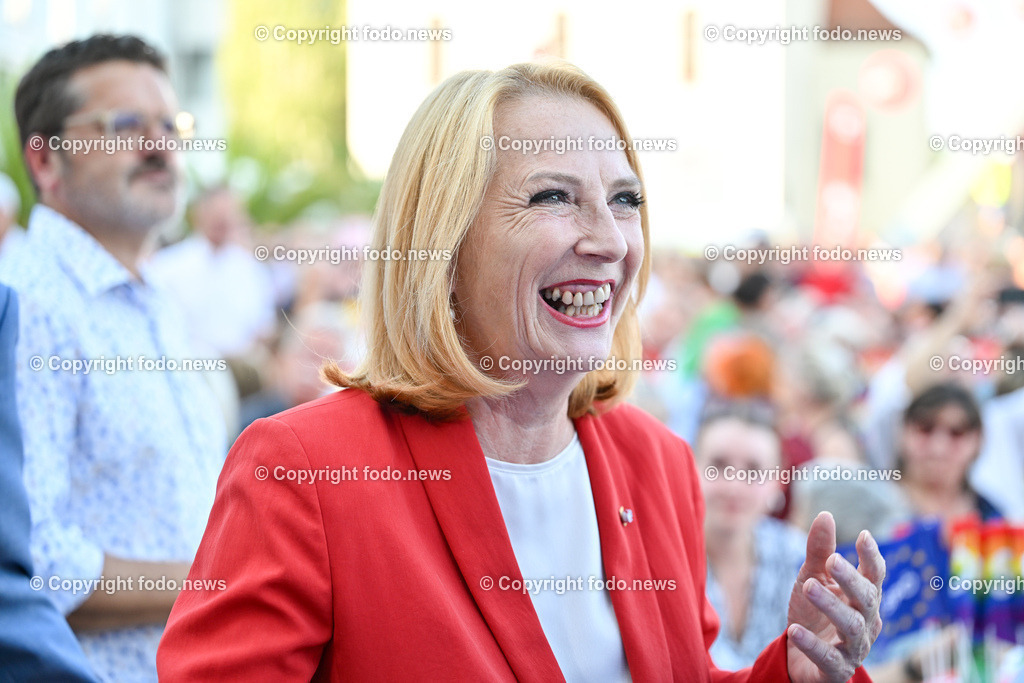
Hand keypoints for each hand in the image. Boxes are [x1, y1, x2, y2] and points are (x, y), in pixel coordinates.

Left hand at [786, 512, 884, 682]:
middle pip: (866, 599)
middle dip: (851, 579)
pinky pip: (828, 658)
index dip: (872, 557)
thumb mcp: (811, 578)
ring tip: (808, 585)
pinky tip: (793, 629)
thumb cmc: (813, 615)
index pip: (874, 576)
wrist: (800, 659)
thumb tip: (825, 514)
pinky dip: (812, 644)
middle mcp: (866, 622)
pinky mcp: (836, 670)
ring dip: (831, 605)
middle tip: (832, 560)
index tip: (864, 535)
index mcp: (863, 598)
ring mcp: (854, 648)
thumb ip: (819, 551)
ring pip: (851, 626)